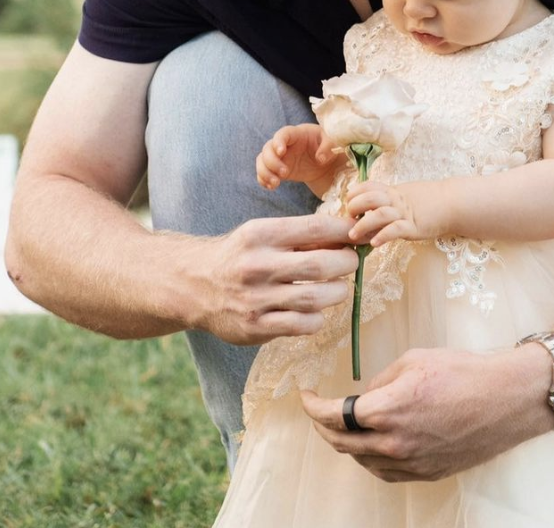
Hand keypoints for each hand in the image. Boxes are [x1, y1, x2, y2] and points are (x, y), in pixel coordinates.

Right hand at [190, 213, 359, 344]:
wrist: (196, 285)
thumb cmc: (242, 255)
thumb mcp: (264, 234)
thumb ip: (302, 235)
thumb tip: (348, 234)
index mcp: (261, 234)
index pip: (315, 227)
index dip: (344, 230)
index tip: (357, 234)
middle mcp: (257, 265)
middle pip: (321, 265)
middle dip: (347, 263)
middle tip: (351, 262)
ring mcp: (255, 299)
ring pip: (316, 298)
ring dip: (338, 292)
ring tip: (338, 287)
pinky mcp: (255, 327)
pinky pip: (303, 325)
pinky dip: (318, 317)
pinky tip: (316, 310)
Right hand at [256, 124, 346, 196]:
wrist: (325, 162)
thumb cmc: (327, 146)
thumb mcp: (333, 142)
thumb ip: (328, 147)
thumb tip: (320, 159)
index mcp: (296, 134)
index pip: (282, 134)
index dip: (278, 141)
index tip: (281, 152)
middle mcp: (283, 144)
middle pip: (267, 148)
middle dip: (272, 162)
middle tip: (284, 173)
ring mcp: (279, 157)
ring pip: (262, 161)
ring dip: (264, 172)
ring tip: (275, 183)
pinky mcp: (277, 169)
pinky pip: (263, 172)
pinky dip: (263, 180)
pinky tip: (271, 187)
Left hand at [300, 344, 553, 480]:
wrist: (507, 399)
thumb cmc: (464, 371)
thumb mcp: (414, 360)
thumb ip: (381, 381)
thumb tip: (364, 397)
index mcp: (389, 409)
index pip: (335, 416)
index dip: (313, 406)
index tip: (306, 395)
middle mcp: (396, 443)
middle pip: (343, 442)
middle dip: (323, 426)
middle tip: (317, 411)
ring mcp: (412, 462)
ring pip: (363, 460)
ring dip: (347, 443)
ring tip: (344, 424)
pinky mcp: (428, 472)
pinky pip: (386, 471)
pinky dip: (371, 457)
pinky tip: (373, 443)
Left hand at [345, 180, 437, 245]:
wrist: (453, 203)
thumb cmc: (429, 201)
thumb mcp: (405, 195)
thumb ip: (388, 200)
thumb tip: (368, 209)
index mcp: (393, 191)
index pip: (368, 186)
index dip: (354, 194)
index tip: (349, 203)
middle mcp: (397, 200)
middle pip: (370, 198)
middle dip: (355, 207)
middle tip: (349, 218)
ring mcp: (405, 213)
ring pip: (380, 214)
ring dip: (363, 224)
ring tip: (353, 235)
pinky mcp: (414, 227)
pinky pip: (396, 230)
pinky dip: (383, 236)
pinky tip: (374, 243)